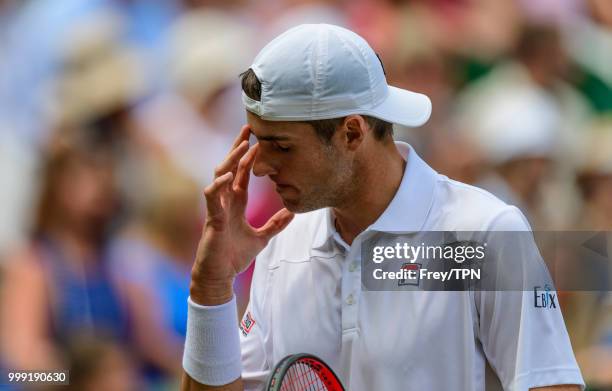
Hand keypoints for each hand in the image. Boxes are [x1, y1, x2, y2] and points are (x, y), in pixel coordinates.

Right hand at [190, 125, 293, 304]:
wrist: (220, 275)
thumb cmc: (234, 255)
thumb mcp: (262, 238)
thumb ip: (276, 224)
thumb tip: (293, 213)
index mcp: (236, 202)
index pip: (243, 172)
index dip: (250, 155)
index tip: (260, 138)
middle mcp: (226, 200)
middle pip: (231, 166)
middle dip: (238, 147)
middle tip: (249, 128)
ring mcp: (217, 207)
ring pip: (220, 175)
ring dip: (230, 160)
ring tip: (241, 145)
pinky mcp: (211, 218)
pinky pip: (212, 196)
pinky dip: (219, 185)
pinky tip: (229, 176)